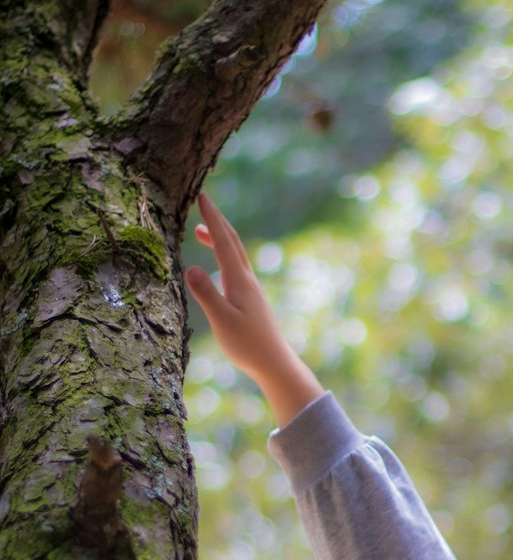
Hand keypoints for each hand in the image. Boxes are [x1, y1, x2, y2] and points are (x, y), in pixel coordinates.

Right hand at [186, 192, 323, 427]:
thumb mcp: (222, 321)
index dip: (212, 219)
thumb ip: (206, 294)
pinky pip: (236, 267)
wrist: (274, 363)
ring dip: (219, 238)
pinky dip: (224, 256)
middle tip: (203, 202)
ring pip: (235, 255)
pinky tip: (218, 264)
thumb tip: (190, 267)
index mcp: (239, 281)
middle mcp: (247, 280)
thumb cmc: (247, 345)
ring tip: (199, 232)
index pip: (224, 242)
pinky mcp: (251, 299)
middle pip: (233, 242)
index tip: (202, 197)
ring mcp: (250, 289)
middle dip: (217, 221)